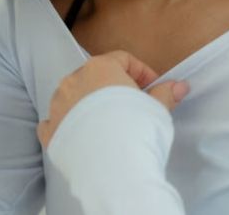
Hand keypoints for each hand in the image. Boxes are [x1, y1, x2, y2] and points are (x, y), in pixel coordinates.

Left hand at [36, 50, 190, 149]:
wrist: (110, 170)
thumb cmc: (135, 130)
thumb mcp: (157, 109)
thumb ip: (165, 94)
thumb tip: (179, 86)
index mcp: (100, 67)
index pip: (123, 59)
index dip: (142, 73)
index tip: (154, 89)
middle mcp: (74, 80)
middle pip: (97, 77)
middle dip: (115, 89)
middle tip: (134, 108)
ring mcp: (58, 105)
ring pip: (76, 97)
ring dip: (91, 106)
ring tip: (110, 126)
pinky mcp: (49, 131)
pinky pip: (58, 122)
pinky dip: (70, 126)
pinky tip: (84, 138)